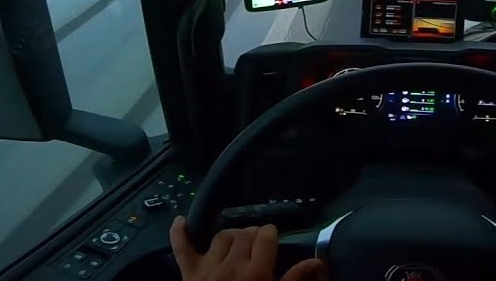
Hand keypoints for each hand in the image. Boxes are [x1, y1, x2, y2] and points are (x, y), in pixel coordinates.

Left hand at [170, 216, 325, 280]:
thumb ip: (294, 280)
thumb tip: (317, 261)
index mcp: (256, 272)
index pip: (266, 236)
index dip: (271, 233)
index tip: (273, 238)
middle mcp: (232, 264)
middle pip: (245, 233)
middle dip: (254, 234)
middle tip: (258, 245)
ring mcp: (208, 267)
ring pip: (222, 236)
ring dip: (232, 236)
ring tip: (238, 244)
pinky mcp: (189, 274)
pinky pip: (181, 248)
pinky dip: (179, 233)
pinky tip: (180, 222)